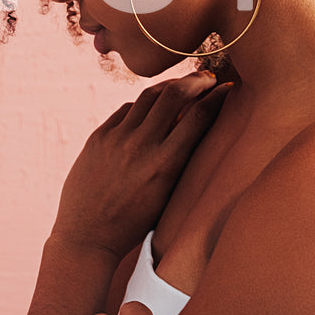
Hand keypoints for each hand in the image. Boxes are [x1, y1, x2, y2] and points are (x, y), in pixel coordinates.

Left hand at [49, 71, 233, 259]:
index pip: (199, 117)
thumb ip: (181, 161)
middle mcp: (141, 147)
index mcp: (165, 166)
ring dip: (170, 87)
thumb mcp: (167, 196)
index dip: (217, 98)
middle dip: (195, 81)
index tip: (227, 90)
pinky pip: (126, 110)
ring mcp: (116, 139)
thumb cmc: (134, 224)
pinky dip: (143, 106)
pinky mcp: (98, 137)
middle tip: (206, 78)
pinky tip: (151, 108)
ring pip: (149, 96)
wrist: (87, 236)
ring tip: (182, 86)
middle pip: (174, 95)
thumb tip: (196, 124)